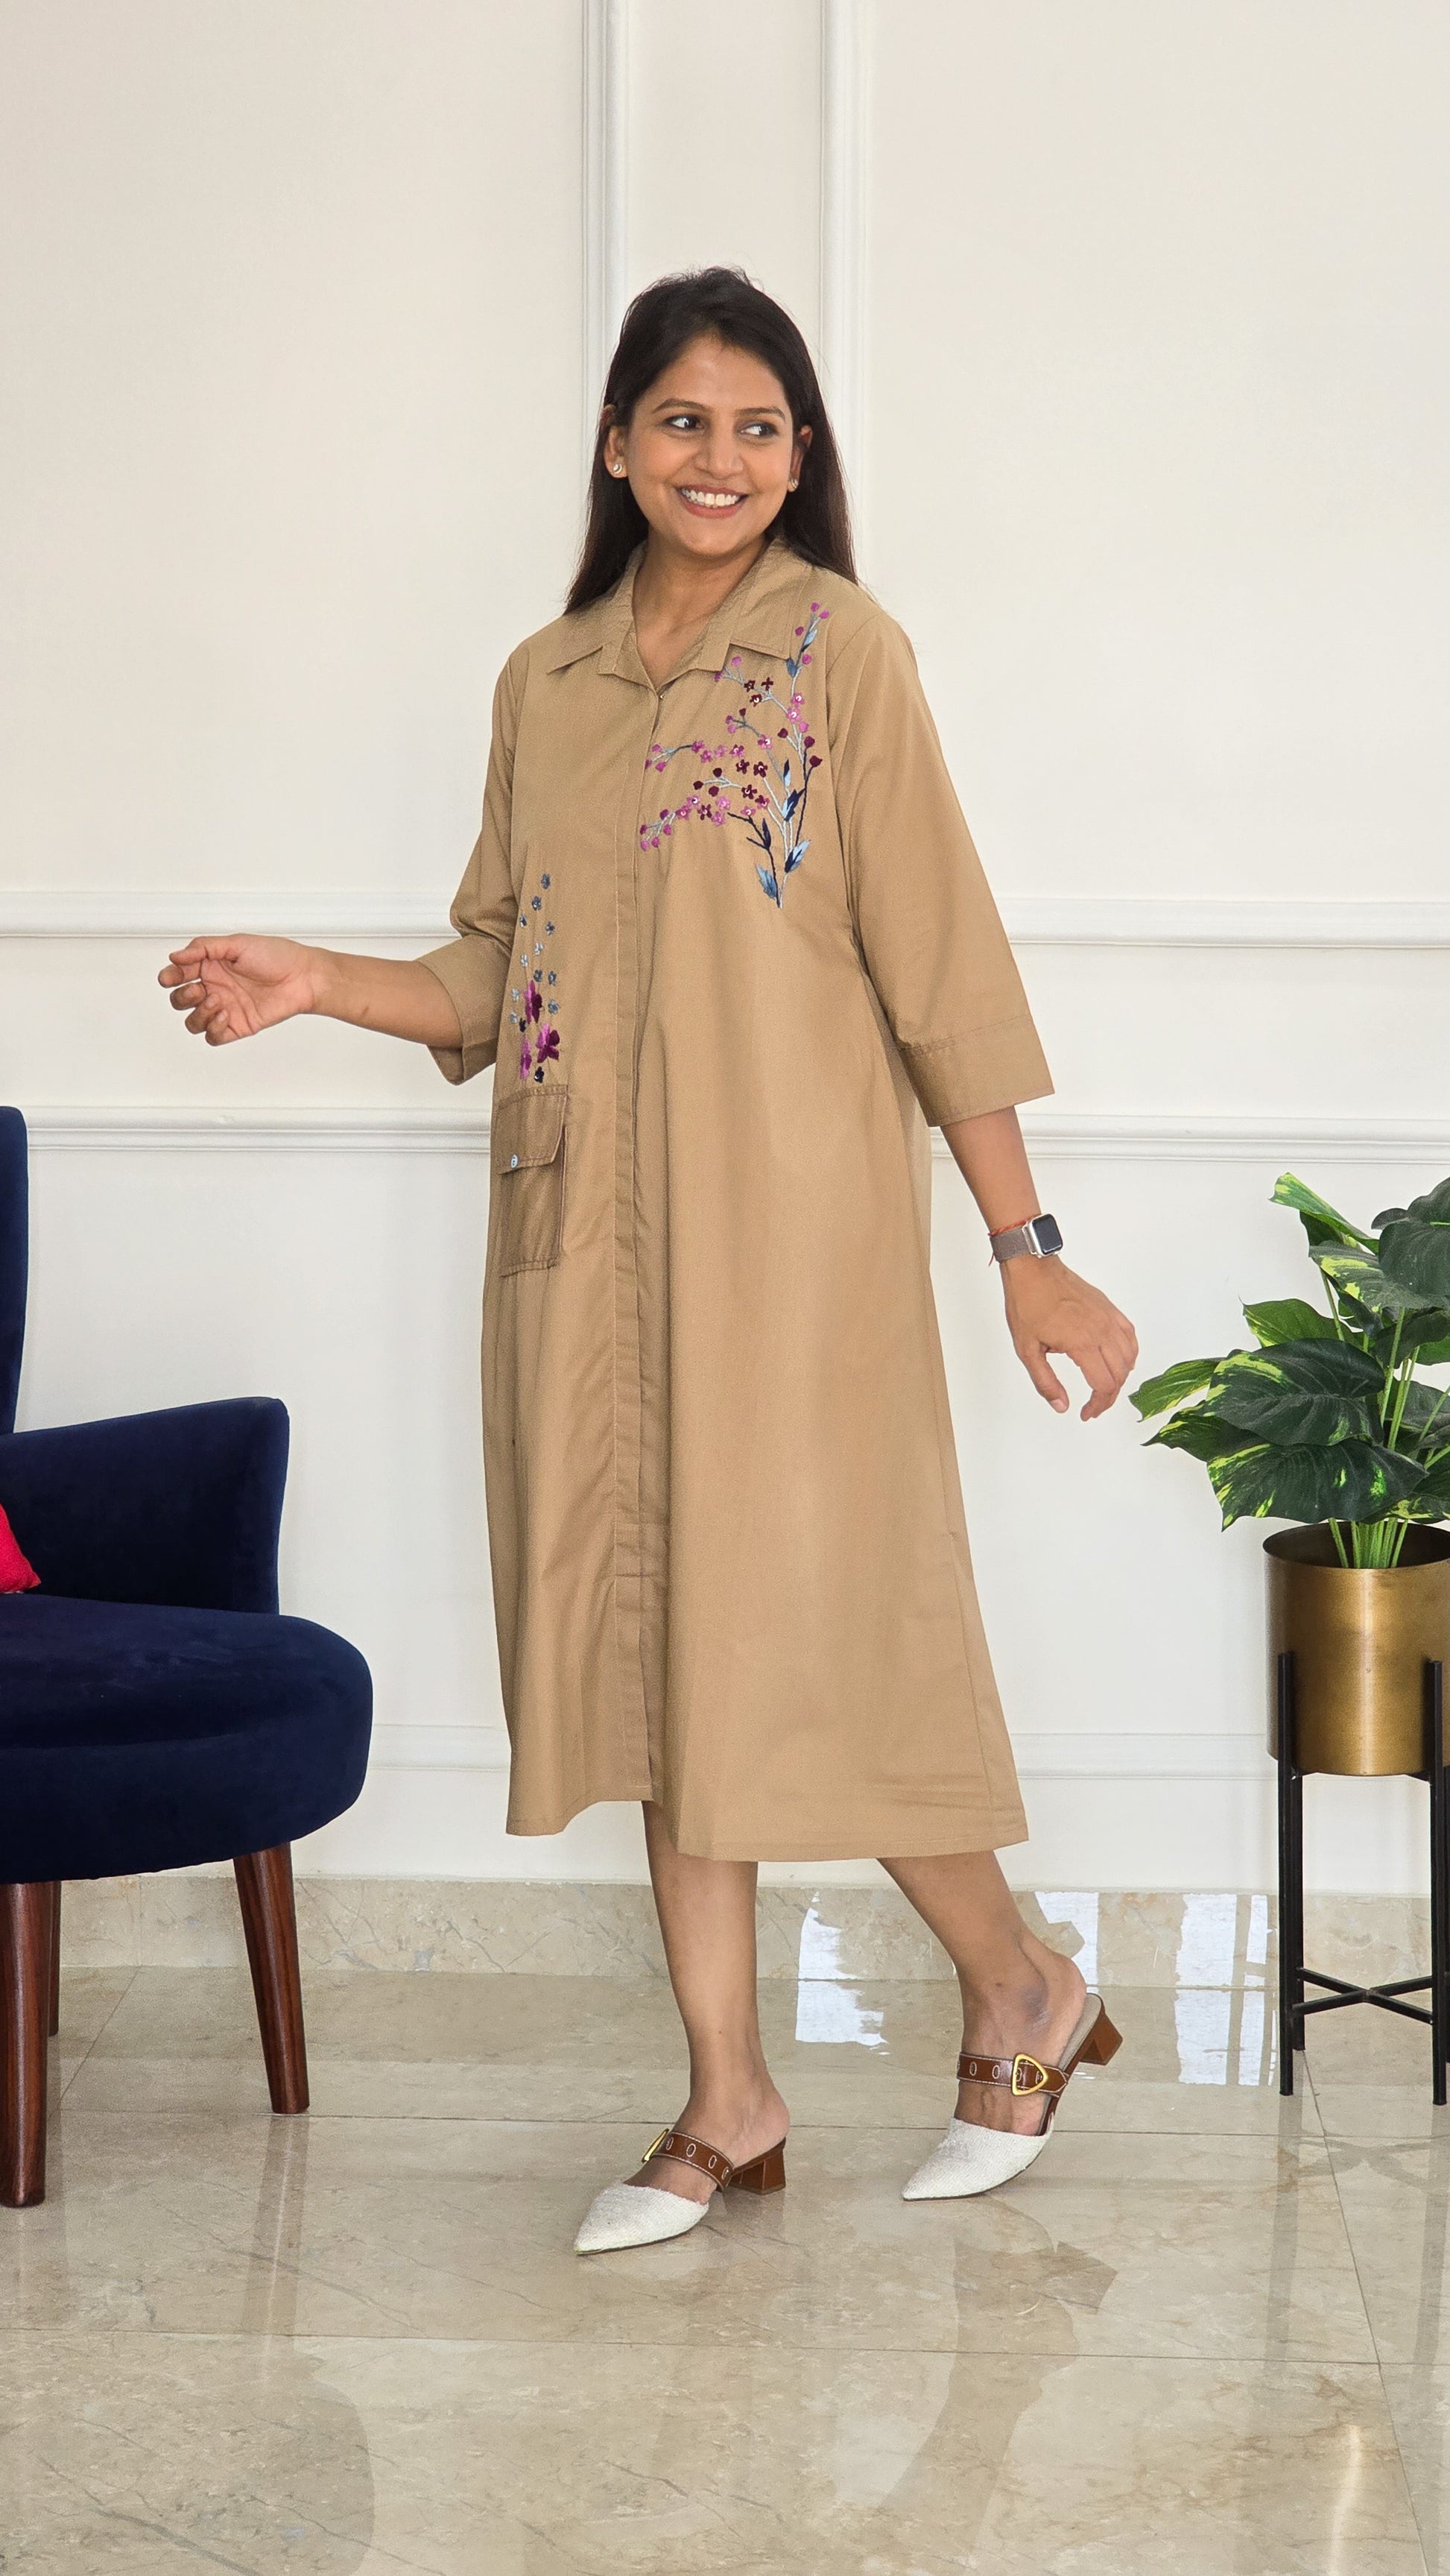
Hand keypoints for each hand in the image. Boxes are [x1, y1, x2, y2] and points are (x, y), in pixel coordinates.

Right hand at [158, 935, 321, 1044]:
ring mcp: (225, 1008)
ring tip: (216, 1001)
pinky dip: (212, 1029)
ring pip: (193, 1021)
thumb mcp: (236, 943)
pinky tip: (224, 1015)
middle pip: (180, 1000)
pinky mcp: (237, 1025)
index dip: (169, 978)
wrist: (303, 977)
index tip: (170, 977)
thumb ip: (203, 948)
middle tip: (199, 990)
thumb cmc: (277, 956)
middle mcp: (215, 987)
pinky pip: (212, 1037)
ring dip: (197, 1014)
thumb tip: (175, 957)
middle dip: (182, 997)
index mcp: (211, 966)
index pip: (178, 975)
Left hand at [1000, 1256, 1137, 1420]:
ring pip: (1129, 1357)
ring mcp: (1108, 1318)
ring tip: (1104, 1387)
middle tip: (1093, 1406)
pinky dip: (1129, 1353)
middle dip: (1108, 1397)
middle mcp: (1101, 1331)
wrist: (1033, 1270)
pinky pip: (1130, 1335)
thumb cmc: (1028, 1304)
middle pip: (1119, 1375)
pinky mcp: (1109, 1308)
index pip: (1103, 1385)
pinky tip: (1120, 1360)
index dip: (1097, 1405)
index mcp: (1081, 1343)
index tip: (1086, 1413)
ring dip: (1121, 1377)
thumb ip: (1045, 1381)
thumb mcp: (1027, 1350)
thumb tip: (1061, 1406)